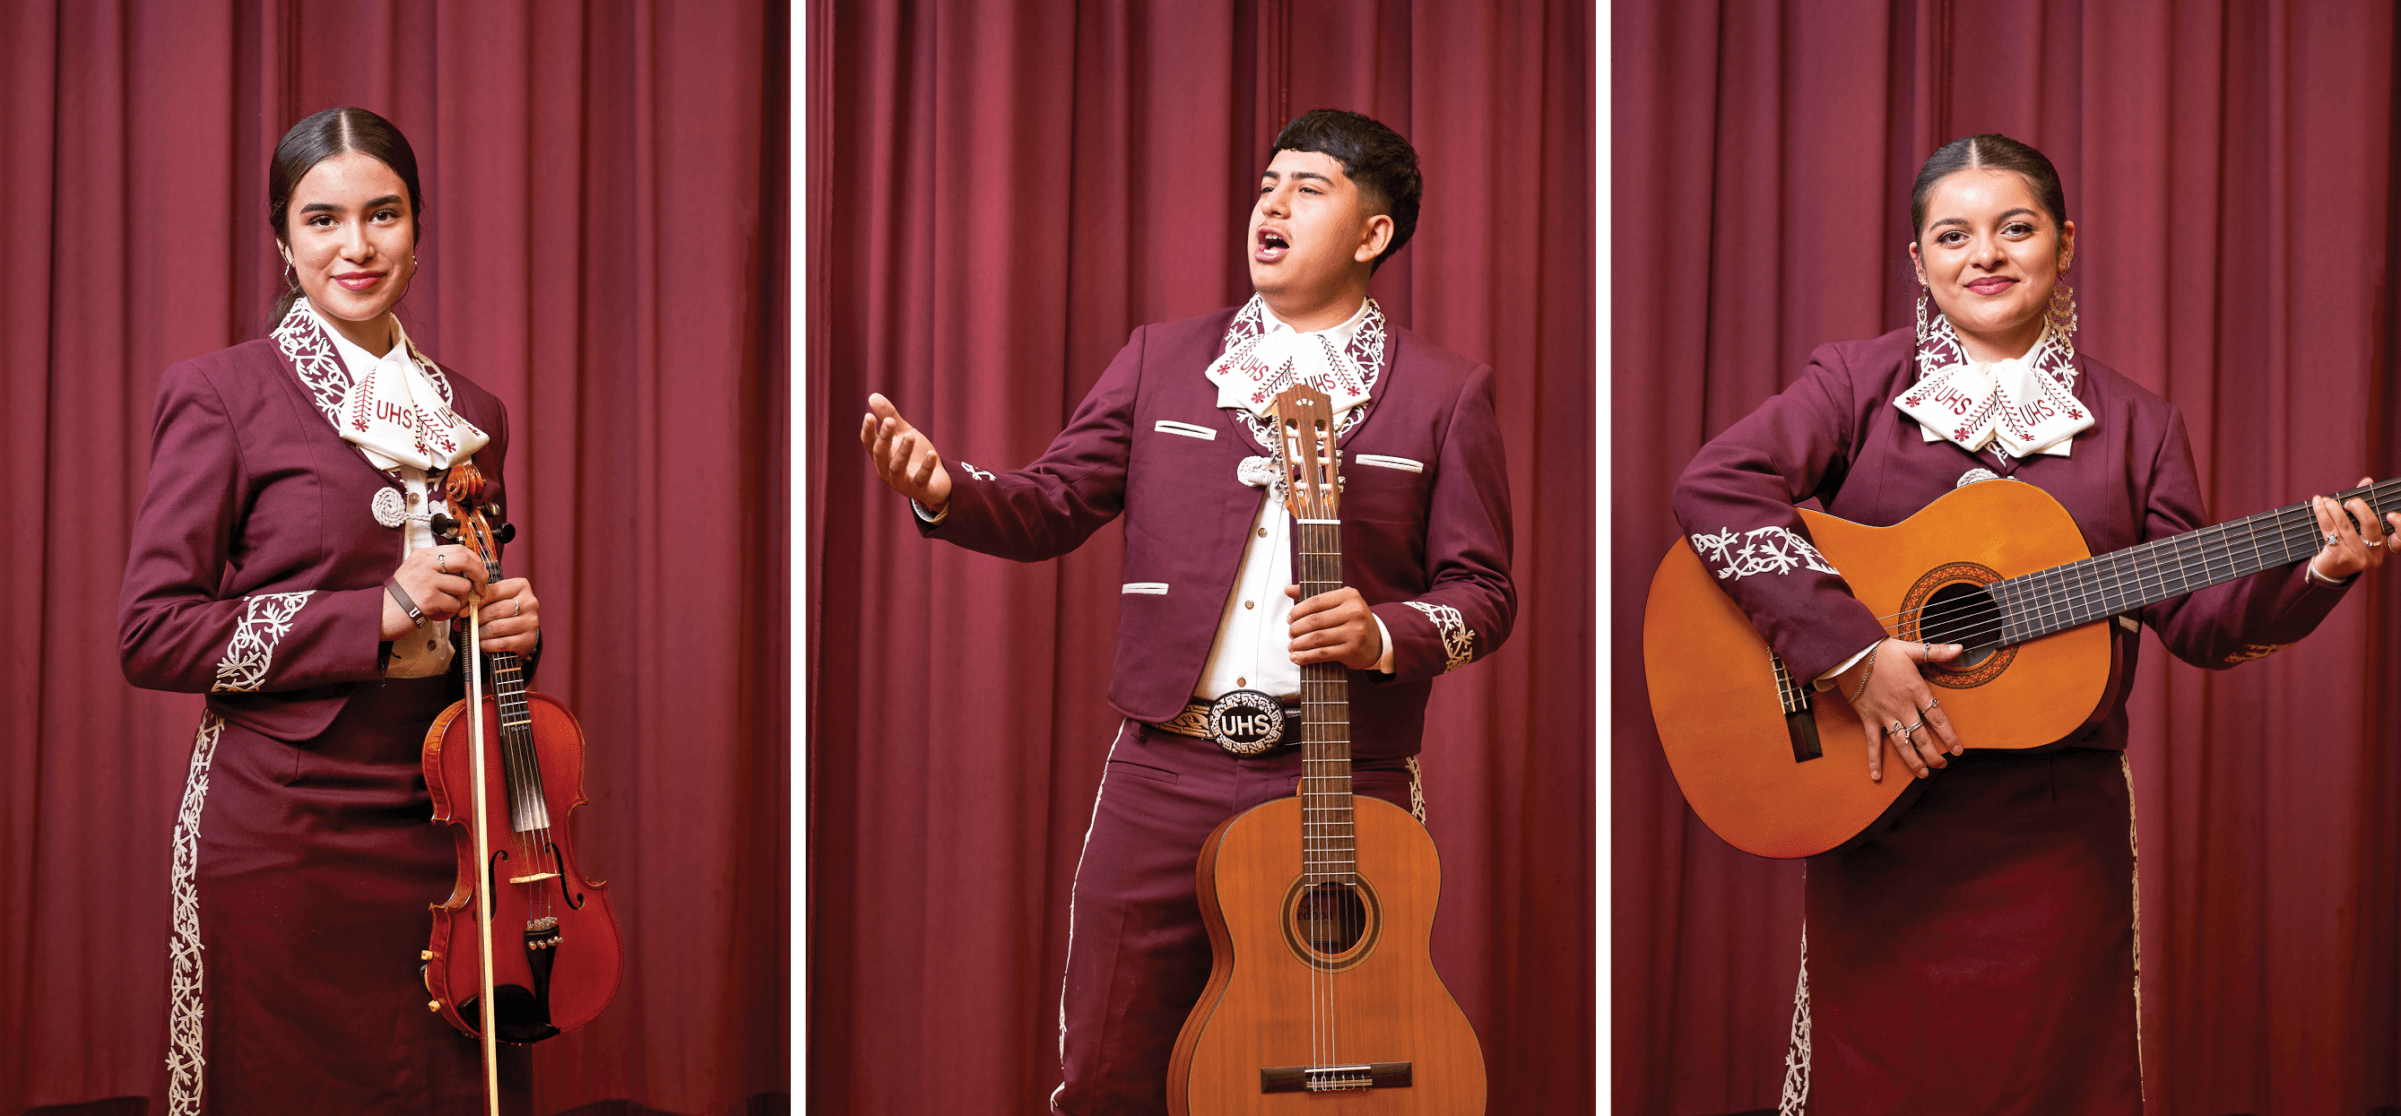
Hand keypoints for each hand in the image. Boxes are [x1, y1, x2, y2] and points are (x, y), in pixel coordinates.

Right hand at [381, 544, 490, 638]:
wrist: (378, 613)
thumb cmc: (397, 597)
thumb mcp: (415, 573)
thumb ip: (438, 569)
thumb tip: (468, 573)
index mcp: (423, 556)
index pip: (459, 549)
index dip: (476, 561)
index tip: (480, 573)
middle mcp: (425, 564)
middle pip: (466, 561)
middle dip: (480, 576)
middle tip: (481, 589)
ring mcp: (427, 580)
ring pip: (463, 587)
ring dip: (462, 601)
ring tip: (448, 606)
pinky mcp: (428, 598)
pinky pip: (454, 604)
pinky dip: (450, 612)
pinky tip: (438, 613)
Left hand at [463, 577, 540, 655]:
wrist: (521, 630)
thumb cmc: (504, 611)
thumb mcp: (496, 599)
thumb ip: (480, 600)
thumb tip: (461, 611)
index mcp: (521, 586)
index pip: (493, 591)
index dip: (475, 602)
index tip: (462, 611)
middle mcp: (530, 602)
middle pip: (495, 611)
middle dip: (476, 619)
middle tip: (468, 623)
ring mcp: (531, 622)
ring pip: (496, 628)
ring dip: (481, 633)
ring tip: (476, 633)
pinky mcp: (529, 639)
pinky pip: (501, 643)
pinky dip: (487, 644)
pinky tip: (484, 643)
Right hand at [860, 392, 952, 511]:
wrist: (936, 481)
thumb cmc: (915, 456)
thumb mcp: (904, 433)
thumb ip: (890, 417)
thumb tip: (872, 396)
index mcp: (881, 456)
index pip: (869, 444)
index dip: (868, 431)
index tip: (868, 416)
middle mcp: (886, 470)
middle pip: (881, 454)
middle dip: (884, 438)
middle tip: (889, 421)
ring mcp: (901, 482)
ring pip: (897, 467)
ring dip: (903, 451)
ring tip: (911, 435)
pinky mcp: (919, 489)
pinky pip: (921, 479)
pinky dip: (926, 467)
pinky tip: (932, 454)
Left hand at [1284, 585, 1382, 669]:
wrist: (1377, 642)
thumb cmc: (1352, 620)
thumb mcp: (1338, 603)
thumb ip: (1314, 596)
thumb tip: (1288, 589)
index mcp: (1349, 596)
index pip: (1315, 601)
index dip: (1298, 611)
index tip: (1289, 619)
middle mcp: (1354, 612)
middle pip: (1315, 620)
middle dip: (1296, 628)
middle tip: (1290, 633)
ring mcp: (1355, 632)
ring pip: (1317, 638)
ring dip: (1299, 644)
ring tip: (1291, 646)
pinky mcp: (1352, 650)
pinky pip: (1323, 653)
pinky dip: (1306, 656)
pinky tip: (1297, 657)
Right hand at [1835, 640, 1968, 782]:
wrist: (1852, 654)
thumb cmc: (1881, 651)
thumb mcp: (1911, 649)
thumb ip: (1936, 652)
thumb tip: (1960, 648)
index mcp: (1916, 691)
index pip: (1937, 718)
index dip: (1949, 736)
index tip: (1957, 750)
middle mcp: (1903, 707)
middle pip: (1922, 737)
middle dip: (1934, 754)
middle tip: (1942, 765)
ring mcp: (1885, 715)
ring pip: (1902, 744)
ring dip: (1914, 761)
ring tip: (1923, 773)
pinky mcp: (1869, 719)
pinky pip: (1873, 743)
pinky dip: (1874, 760)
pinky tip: (1877, 776)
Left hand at [2306, 477, 2398, 581]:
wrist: (2328, 570)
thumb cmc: (2347, 544)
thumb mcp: (2359, 529)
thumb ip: (2365, 505)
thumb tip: (2367, 480)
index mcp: (2384, 548)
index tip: (2391, 515)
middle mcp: (2373, 555)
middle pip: (2372, 525)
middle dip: (2359, 507)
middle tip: (2348, 501)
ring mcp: (2356, 558)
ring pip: (2346, 526)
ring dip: (2334, 508)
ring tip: (2326, 499)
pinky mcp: (2337, 557)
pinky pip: (2329, 530)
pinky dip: (2322, 514)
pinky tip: (2318, 503)